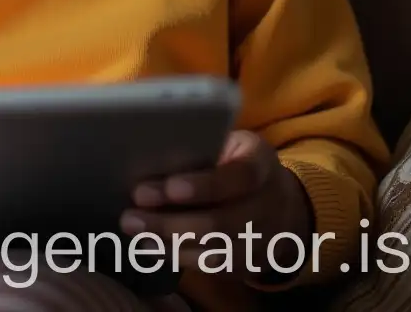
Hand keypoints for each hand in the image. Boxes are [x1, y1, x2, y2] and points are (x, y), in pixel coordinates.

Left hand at [120, 131, 313, 282]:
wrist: (279, 203)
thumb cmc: (235, 161)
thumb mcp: (228, 142)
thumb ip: (199, 146)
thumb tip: (148, 152)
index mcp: (261, 163)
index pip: (241, 175)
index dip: (206, 185)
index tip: (170, 187)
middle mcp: (268, 205)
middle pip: (222, 222)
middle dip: (172, 221)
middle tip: (131, 215)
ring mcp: (261, 240)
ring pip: (215, 250)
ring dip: (169, 243)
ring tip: (134, 229)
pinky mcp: (248, 264)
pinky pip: (212, 267)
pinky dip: (178, 257)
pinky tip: (150, 245)